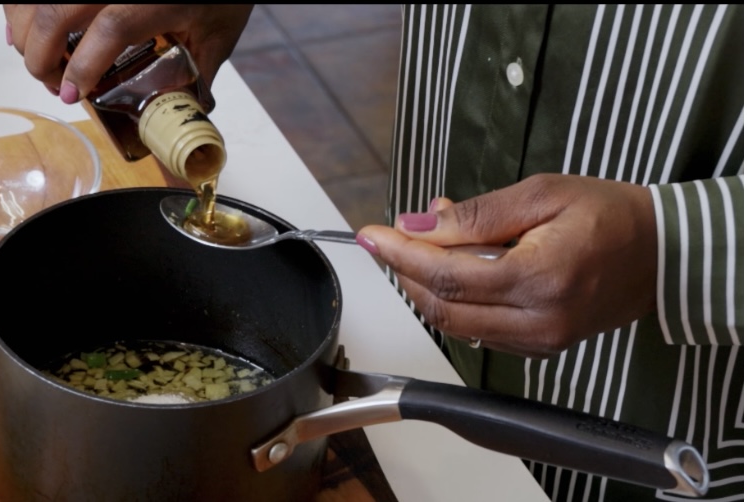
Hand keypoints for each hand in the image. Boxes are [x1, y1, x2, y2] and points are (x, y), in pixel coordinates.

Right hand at [4, 4, 253, 102]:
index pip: (108, 31)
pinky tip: (24, 24)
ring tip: (39, 58)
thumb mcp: (219, 33)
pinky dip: (19, 3)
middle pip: (56, 11)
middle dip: (41, 56)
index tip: (73, 95)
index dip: (83, 67)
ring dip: (25, 28)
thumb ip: (198, 73)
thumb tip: (180, 114)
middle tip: (54, 86)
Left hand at [356, 174, 657, 358]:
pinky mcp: (539, 347)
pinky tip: (454, 265)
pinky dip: (455, 299)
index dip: (401, 255)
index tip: (372, 236)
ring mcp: (539, 341)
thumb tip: (418, 226)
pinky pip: (478, 329)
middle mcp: (538, 321)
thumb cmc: (610, 215)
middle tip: (391, 238)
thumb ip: (475, 216)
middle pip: (443, 307)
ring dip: (426, 286)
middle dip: (406, 272)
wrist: (663, 254)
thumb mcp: (541, 194)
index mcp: (541, 278)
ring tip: (425, 244)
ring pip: (455, 323)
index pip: (447, 275)